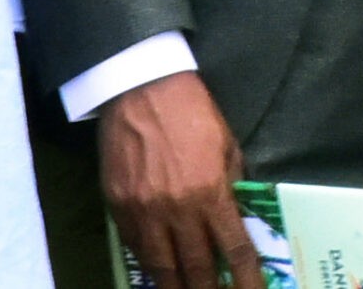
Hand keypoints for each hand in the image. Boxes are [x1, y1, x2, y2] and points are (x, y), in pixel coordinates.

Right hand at [100, 72, 260, 288]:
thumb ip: (233, 182)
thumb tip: (238, 214)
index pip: (232, 247)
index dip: (244, 276)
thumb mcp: (228, 144)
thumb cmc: (194, 113)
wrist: (143, 92)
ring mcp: (143, 212)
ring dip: (174, 286)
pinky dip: (148, 262)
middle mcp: (176, 209)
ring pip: (159, 265)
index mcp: (210, 192)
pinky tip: (158, 270)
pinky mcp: (117, 207)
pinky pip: (135, 246)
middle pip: (194, 266)